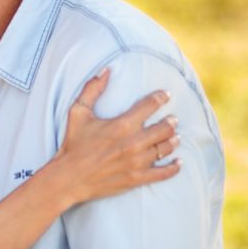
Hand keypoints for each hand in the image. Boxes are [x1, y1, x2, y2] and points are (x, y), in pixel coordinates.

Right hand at [56, 67, 181, 204]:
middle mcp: (133, 142)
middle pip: (163, 128)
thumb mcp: (78, 113)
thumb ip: (92, 89)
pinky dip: (172, 168)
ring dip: (173, 141)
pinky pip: (161, 174)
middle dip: (171, 122)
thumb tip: (106, 69)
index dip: (161, 98)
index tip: (166, 95)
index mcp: (122, 124)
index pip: (150, 105)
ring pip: (164, 148)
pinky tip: (178, 163)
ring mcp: (136, 162)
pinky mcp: (135, 178)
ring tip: (176, 136)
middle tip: (173, 119)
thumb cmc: (73, 145)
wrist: (68, 179)